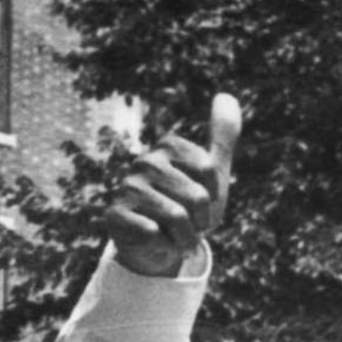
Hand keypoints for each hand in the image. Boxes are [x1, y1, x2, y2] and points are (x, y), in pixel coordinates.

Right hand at [105, 94, 240, 278]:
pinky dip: (162, 246)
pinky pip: (153, 233)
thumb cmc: (189, 208)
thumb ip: (222, 136)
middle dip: (200, 222)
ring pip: (177, 217)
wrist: (160, 245)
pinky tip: (154, 241)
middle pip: (197, 197)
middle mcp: (146, 160)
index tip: (201, 202)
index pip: (209, 171)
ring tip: (175, 236)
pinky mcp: (114, 213)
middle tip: (187, 224)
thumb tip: (227, 96)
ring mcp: (128, 186)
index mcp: (169, 146)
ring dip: (184, 238)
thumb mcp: (212, 174)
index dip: (212, 197)